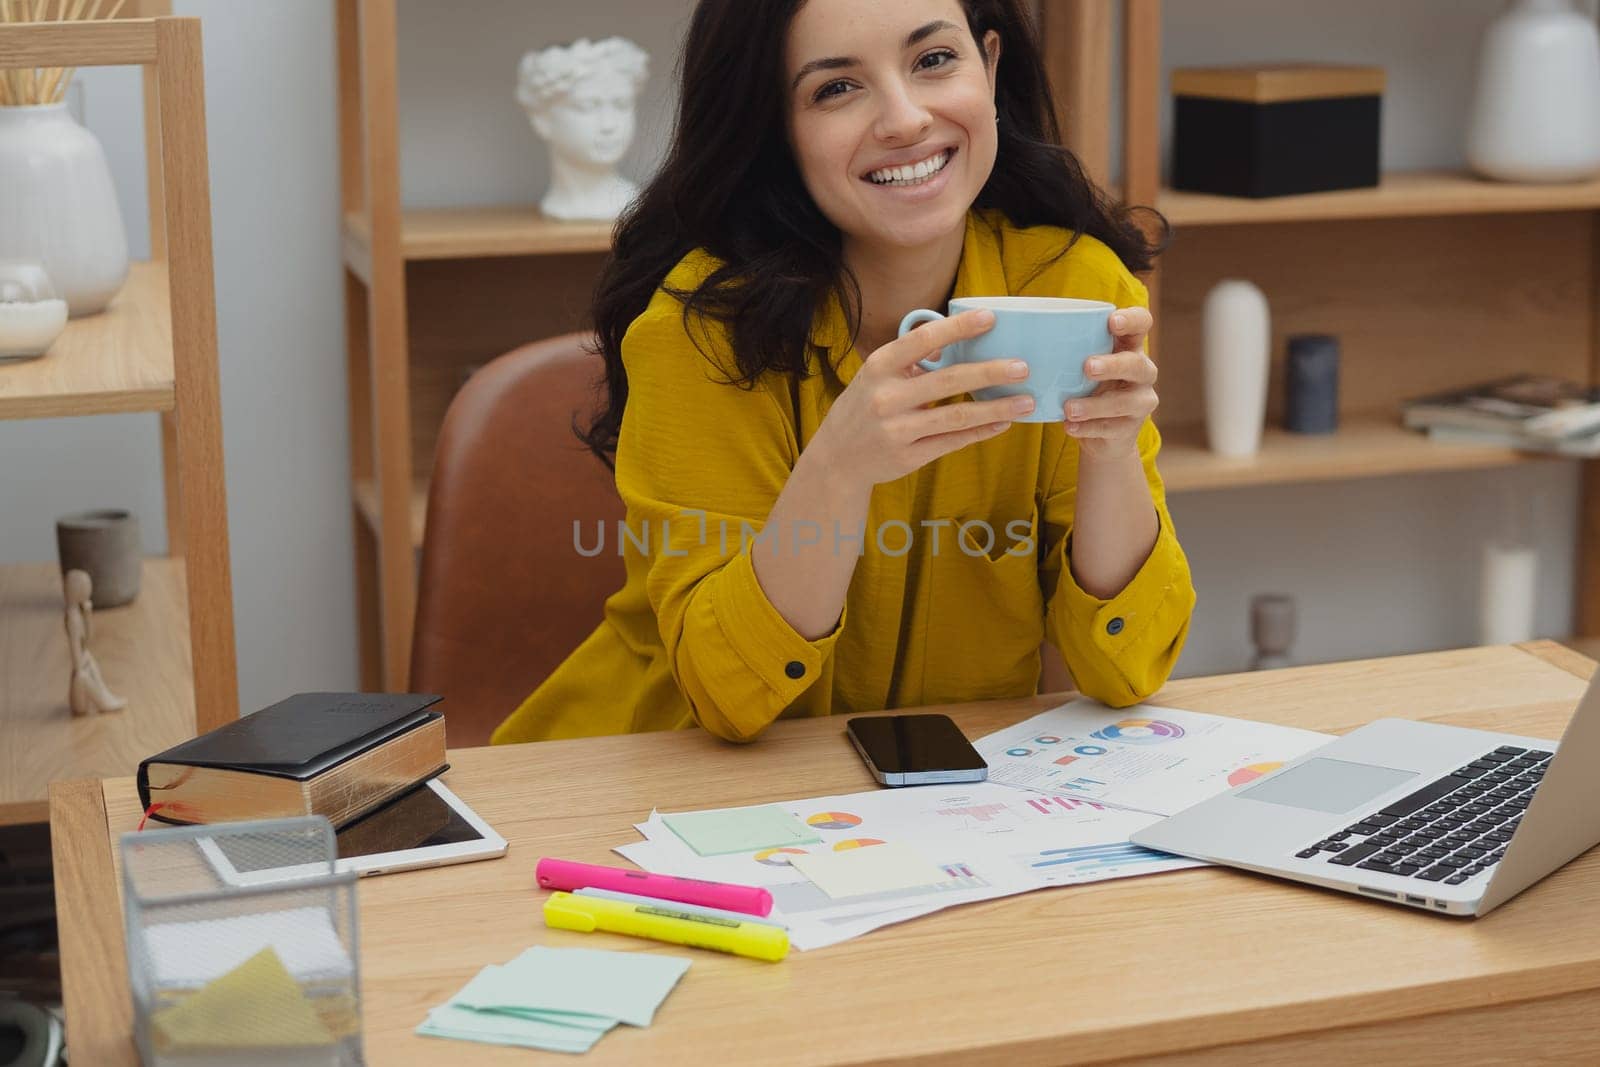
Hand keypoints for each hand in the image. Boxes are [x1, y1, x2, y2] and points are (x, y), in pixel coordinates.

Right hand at [808, 308, 1034, 488]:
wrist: (837, 457)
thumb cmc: (864, 406)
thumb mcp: (876, 375)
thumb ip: (911, 360)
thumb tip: (956, 341)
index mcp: (879, 366)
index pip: (923, 340)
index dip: (958, 327)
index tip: (991, 317)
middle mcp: (887, 397)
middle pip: (949, 380)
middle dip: (990, 372)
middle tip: (1023, 366)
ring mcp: (898, 429)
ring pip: (957, 416)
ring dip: (997, 408)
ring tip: (1026, 401)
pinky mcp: (909, 456)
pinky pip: (953, 441)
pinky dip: (981, 431)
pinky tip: (1003, 423)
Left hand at [1065, 306, 1158, 461]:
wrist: (1099, 433)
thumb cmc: (1084, 386)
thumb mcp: (1076, 364)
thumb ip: (1062, 348)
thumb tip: (1017, 328)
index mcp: (1129, 346)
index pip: (1142, 323)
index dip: (1132, 320)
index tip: (1112, 321)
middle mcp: (1142, 371)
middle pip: (1136, 363)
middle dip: (1113, 365)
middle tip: (1087, 367)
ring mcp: (1140, 401)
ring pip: (1125, 401)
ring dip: (1095, 405)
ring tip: (1069, 408)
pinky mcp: (1131, 428)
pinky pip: (1112, 428)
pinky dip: (1088, 428)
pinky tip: (1069, 426)